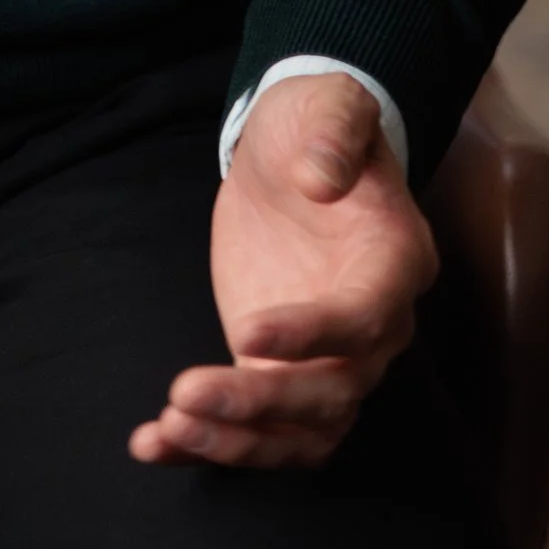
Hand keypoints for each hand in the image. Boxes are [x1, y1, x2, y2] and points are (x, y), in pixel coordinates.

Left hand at [129, 72, 436, 473]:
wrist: (294, 153)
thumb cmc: (316, 125)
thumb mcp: (328, 103)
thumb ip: (334, 130)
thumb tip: (321, 176)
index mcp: (395, 262)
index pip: (366, 319)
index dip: (313, 336)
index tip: (247, 331)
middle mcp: (374, 327)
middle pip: (333, 394)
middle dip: (260, 402)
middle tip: (187, 393)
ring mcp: (328, 357)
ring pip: (301, 431)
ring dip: (237, 442)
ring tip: (168, 426)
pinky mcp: (280, 370)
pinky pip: (260, 429)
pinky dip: (210, 444)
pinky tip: (153, 444)